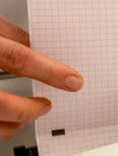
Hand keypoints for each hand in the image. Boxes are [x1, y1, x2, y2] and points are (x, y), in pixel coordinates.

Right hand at [0, 14, 82, 139]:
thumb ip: (4, 32)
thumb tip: (34, 43)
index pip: (15, 58)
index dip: (48, 71)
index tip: (72, 80)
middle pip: (0, 103)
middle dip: (29, 109)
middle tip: (46, 106)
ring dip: (12, 124)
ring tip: (27, 114)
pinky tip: (6, 121)